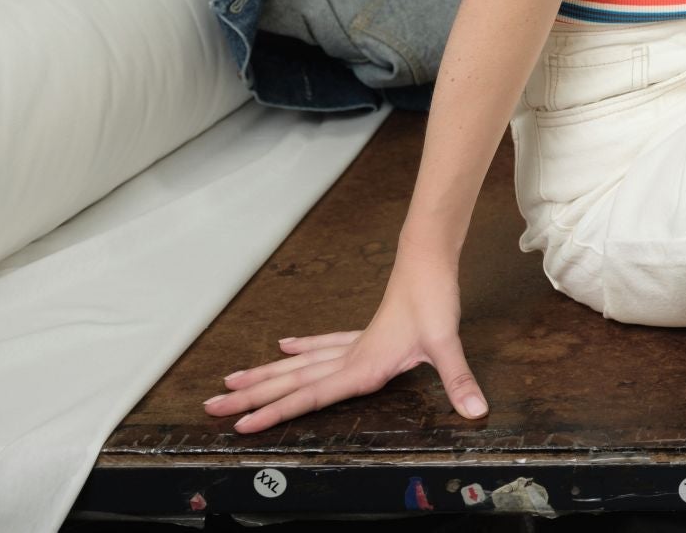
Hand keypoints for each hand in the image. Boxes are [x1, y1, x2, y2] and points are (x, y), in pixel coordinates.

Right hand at [202, 252, 486, 433]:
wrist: (428, 259)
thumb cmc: (433, 299)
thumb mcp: (446, 343)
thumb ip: (457, 379)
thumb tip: (475, 409)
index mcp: (361, 366)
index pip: (309, 396)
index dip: (273, 412)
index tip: (241, 425)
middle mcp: (349, 357)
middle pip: (290, 381)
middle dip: (250, 397)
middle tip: (210, 408)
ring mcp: (353, 344)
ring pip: (298, 365)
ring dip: (265, 375)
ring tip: (230, 384)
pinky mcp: (364, 333)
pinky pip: (323, 346)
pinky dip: (301, 349)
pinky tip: (284, 346)